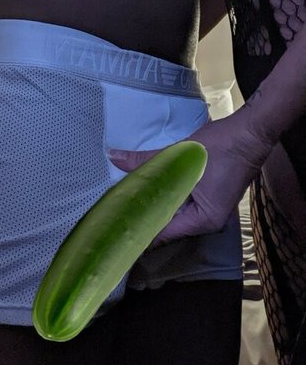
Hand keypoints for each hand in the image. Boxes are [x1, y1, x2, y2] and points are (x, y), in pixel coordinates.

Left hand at [110, 24, 305, 244]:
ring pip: (173, 214)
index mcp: (203, 219)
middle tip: (112, 213)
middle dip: (141, 216)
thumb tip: (114, 157)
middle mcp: (206, 222)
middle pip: (166, 225)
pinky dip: (165, 197)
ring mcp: (209, 212)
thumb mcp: (181, 154)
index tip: (113, 226)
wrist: (251, 133)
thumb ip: (147, 160)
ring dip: (152, 206)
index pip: (162, 232)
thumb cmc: (222, 146)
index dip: (137, 228)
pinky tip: (146, 191)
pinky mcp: (208, 200)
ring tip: (123, 203)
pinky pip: (181, 204)